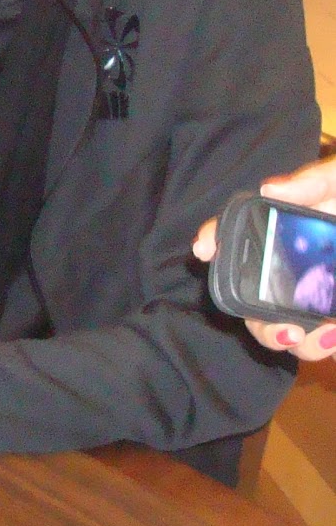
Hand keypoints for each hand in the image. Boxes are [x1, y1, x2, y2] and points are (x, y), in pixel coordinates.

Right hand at [194, 157, 335, 360]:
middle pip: (255, 300)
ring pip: (289, 331)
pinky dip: (327, 345)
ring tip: (330, 335)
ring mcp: (316, 295)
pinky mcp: (334, 318)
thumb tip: (269, 189)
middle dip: (261, 325)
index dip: (215, 239)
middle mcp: (294, 265)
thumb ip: (315, 180)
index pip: (238, 234)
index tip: (203, 249)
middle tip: (286, 330)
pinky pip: (324, 340)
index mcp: (288, 229)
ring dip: (303, 344)